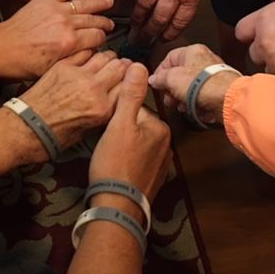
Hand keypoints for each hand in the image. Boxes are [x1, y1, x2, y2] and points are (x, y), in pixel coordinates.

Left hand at [0, 0, 113, 79]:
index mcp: (69, 42)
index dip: (103, 39)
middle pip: (93, 20)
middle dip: (104, 22)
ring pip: (84, 4)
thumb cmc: (23, 64)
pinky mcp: (45, 1)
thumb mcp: (53, 69)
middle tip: (111, 24)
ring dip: (98, 2)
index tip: (104, 40)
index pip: (97, 37)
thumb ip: (75, 58)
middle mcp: (66, 23)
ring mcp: (56, 9)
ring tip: (109, 1)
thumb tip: (91, 51)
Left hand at [18, 50, 131, 159]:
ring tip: (108, 60)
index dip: (133, 82)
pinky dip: (90, 53)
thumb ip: (106, 111)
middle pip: (121, 67)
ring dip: (109, 57)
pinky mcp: (62, 66)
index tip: (133, 80)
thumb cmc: (54, 137)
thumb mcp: (88, 131)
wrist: (23, 129)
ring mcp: (78, 74)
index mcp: (103, 108)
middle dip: (124, 66)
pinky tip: (89, 57)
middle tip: (122, 67)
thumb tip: (115, 98)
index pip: (130, 86)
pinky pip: (84, 52)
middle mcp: (94, 89)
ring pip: (105, 55)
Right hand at [89, 63, 171, 204]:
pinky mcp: (154, 179)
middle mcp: (167, 144)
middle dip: (121, 130)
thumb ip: (130, 94)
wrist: (117, 207)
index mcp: (161, 127)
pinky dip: (129, 161)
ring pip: (138, 143)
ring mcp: (162, 163)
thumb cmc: (116, 163)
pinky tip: (118, 167)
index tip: (108, 127)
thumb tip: (139, 65)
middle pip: (137, 125)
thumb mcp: (119, 124)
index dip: (117, 114)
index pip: (136, 108)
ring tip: (110, 156)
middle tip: (107, 144)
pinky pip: (139, 160)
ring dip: (124, 145)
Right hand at [131, 0, 219, 40]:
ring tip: (134, 27)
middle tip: (142, 40)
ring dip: (137, 19)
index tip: (163, 38)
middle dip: (150, 32)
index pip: (178, 22)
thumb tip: (180, 10)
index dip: (169, 33)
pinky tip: (130, 4)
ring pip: (143, 5)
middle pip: (158, 18)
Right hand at [149, 44, 239, 124]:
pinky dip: (198, 105)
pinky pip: (203, 97)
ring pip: (191, 88)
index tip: (157, 83)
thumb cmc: (204, 85)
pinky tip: (195, 110)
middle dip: (172, 90)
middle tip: (169, 98)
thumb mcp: (171, 79)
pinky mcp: (219, 91)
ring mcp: (212, 76)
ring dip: (184, 99)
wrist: (227, 99)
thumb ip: (159, 78)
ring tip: (182, 106)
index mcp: (193, 51)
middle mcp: (205, 60)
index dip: (160, 72)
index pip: (170, 58)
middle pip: (181, 75)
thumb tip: (154, 79)